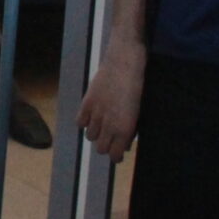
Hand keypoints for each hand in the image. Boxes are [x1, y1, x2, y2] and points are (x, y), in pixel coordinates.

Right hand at [76, 38, 146, 159]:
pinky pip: (80, 122)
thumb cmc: (138, 86)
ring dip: (96, 134)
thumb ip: (130, 129)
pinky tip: (90, 117)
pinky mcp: (86, 102)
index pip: (114, 155)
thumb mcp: (139, 111)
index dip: (116, 156)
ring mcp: (96, 114)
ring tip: (101, 126)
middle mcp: (109, 125)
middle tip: (111, 139)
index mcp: (125, 129)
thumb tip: (125, 142)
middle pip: (101, 149)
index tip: (118, 153)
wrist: (124, 63)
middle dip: (106, 146)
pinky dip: (84, 122)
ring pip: (90, 137)